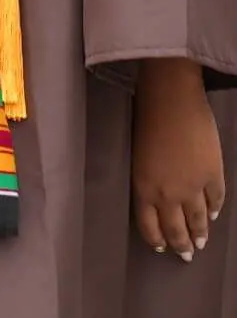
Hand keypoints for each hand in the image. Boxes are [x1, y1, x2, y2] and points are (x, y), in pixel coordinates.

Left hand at [133, 58, 224, 260]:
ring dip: (200, 234)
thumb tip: (159, 195)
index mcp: (142, 187)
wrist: (170, 100)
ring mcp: (193, 188)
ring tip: (201, 243)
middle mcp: (167, 194)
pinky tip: (213, 215)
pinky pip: (216, 200)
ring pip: (198, 221)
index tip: (161, 247)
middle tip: (185, 254)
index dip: (156, 239)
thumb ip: (147, 179)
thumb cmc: (145, 119)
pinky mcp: (213, 176)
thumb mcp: (137, 156)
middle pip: (175, 229)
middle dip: (181, 245)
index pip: (149, 225)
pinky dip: (215, 209)